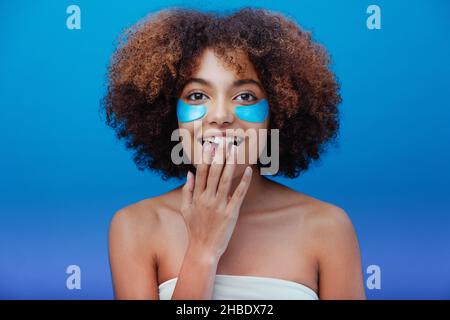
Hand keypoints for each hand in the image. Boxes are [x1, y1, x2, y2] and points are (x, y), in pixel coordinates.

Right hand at [180, 141, 252, 258]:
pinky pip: (238, 194)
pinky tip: (248, 170)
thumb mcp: (185, 209)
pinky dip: (243, 182)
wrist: (203, 249)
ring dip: (230, 164)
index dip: (205, 157)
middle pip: (213, 172)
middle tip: (224, 141)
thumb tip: (189, 173)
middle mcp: (207, 199)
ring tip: (234, 150)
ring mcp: (219, 206)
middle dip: (218, 156)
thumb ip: (187, 190)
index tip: (209, 144)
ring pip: (225, 180)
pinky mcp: (231, 213)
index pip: (201, 172)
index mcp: (197, 197)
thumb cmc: (194, 229)